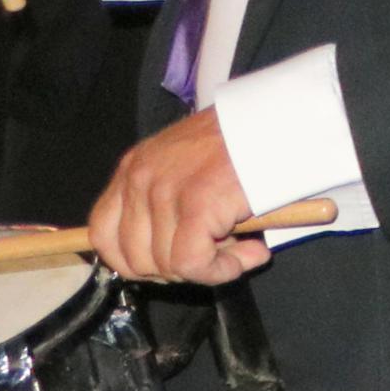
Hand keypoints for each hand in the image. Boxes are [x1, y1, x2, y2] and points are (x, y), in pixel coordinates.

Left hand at [88, 115, 268, 286]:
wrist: (287, 120)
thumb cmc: (249, 142)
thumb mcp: (191, 166)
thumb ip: (168, 203)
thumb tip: (168, 260)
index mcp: (134, 167)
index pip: (102, 233)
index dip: (133, 261)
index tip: (168, 264)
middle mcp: (140, 178)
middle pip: (132, 257)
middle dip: (176, 269)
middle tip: (216, 254)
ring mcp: (165, 191)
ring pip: (165, 265)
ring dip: (207, 269)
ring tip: (241, 247)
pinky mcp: (197, 204)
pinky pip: (193, 263)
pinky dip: (222, 270)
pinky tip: (250, 253)